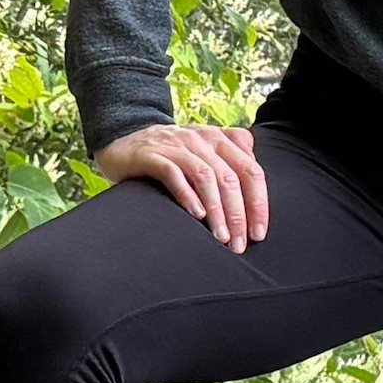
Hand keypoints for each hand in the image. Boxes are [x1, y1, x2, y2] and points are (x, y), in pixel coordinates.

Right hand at [97, 119, 270, 248]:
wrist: (123, 138)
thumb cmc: (170, 154)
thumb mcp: (204, 152)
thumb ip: (230, 164)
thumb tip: (255, 197)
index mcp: (221, 139)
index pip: (251, 171)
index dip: (259, 203)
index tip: (258, 233)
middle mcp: (202, 139)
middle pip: (231, 178)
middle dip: (238, 215)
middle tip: (238, 244)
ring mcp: (177, 146)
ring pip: (206, 178)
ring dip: (217, 211)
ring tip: (220, 237)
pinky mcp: (152, 155)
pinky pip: (173, 174)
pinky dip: (187, 195)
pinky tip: (196, 215)